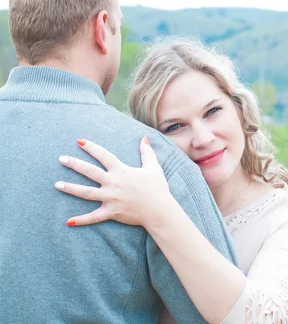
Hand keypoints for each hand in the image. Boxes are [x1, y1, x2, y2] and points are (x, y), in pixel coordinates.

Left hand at [56, 137, 174, 227]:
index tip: (80, 141)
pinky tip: (68, 221)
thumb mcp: (153, 167)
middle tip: (61, 159)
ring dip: (71, 188)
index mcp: (121, 171)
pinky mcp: (110, 212)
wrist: (159, 210)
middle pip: (89, 172)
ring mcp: (110, 198)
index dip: (92, 148)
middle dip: (74, 164)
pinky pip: (93, 217)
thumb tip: (144, 138)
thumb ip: (147, 153)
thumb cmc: (157, 188)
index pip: (103, 156)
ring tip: (57, 184)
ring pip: (86, 193)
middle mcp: (112, 183)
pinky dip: (81, 220)